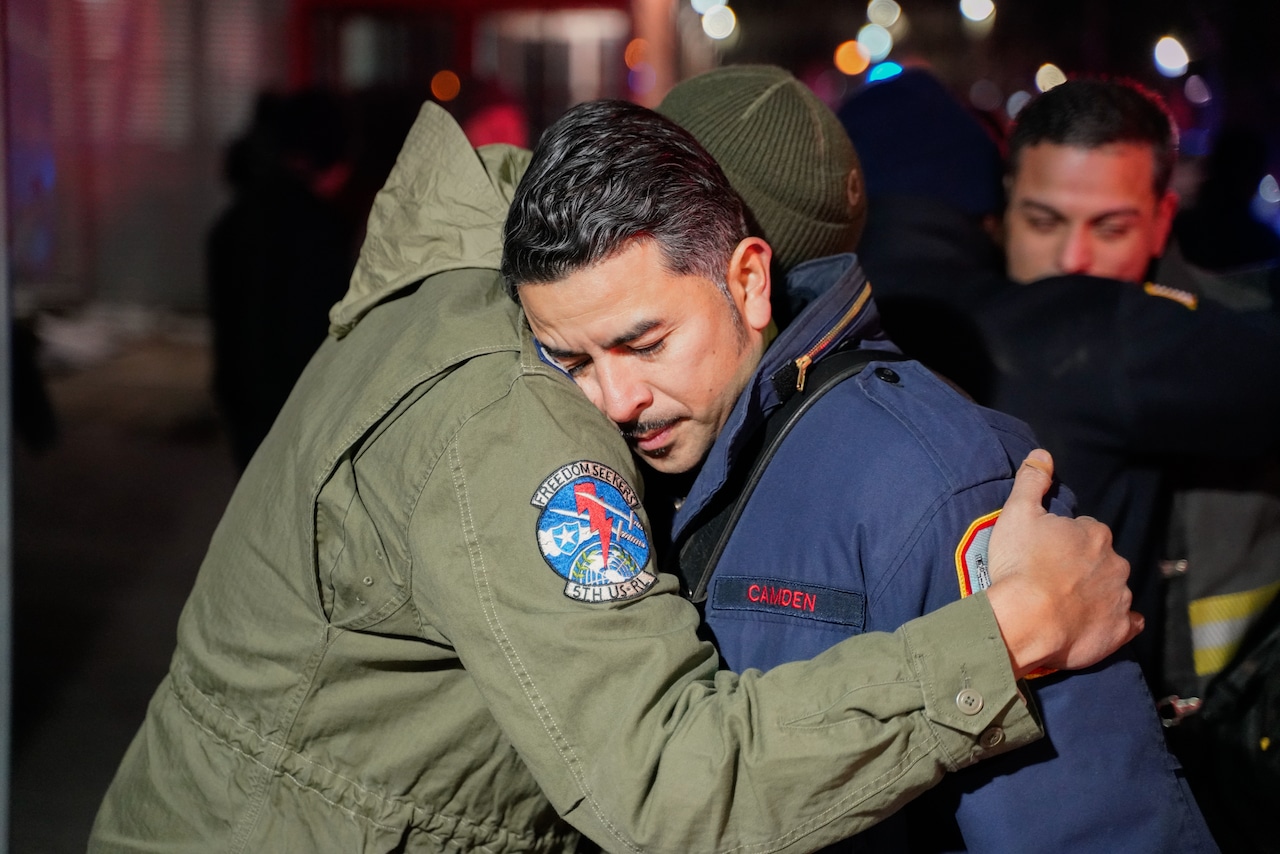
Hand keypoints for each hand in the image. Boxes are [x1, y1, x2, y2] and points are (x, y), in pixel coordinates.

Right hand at [985, 449, 1142, 677]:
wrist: (1027, 620)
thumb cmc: (1021, 564)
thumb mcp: (1017, 513)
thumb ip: (1032, 481)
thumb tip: (1043, 454)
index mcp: (1095, 533)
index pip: (1084, 530)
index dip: (1063, 541)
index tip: (1044, 552)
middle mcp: (1116, 562)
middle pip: (1102, 559)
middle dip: (1083, 566)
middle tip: (1051, 578)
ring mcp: (1120, 598)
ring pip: (1113, 589)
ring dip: (1096, 593)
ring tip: (1064, 605)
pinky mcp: (1119, 631)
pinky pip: (1126, 623)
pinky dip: (1115, 622)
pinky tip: (1095, 623)